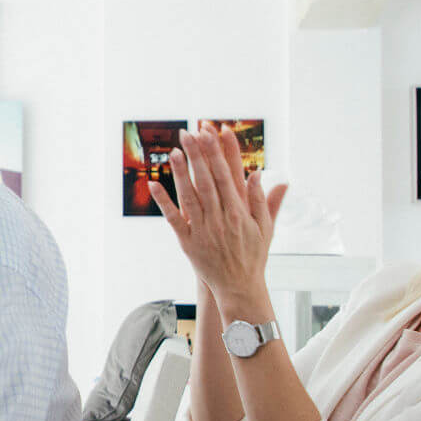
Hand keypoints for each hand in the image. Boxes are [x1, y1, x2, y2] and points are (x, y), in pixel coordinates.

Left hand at [149, 123, 287, 303]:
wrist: (238, 288)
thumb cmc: (253, 256)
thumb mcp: (265, 228)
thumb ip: (263, 201)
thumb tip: (258, 174)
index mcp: (239, 212)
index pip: (226, 175)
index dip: (218, 152)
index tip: (212, 132)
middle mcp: (220, 219)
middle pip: (206, 180)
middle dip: (197, 155)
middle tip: (189, 132)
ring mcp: (202, 230)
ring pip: (189, 196)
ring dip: (180, 173)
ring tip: (174, 150)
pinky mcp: (187, 242)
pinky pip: (173, 219)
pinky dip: (163, 202)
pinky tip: (154, 183)